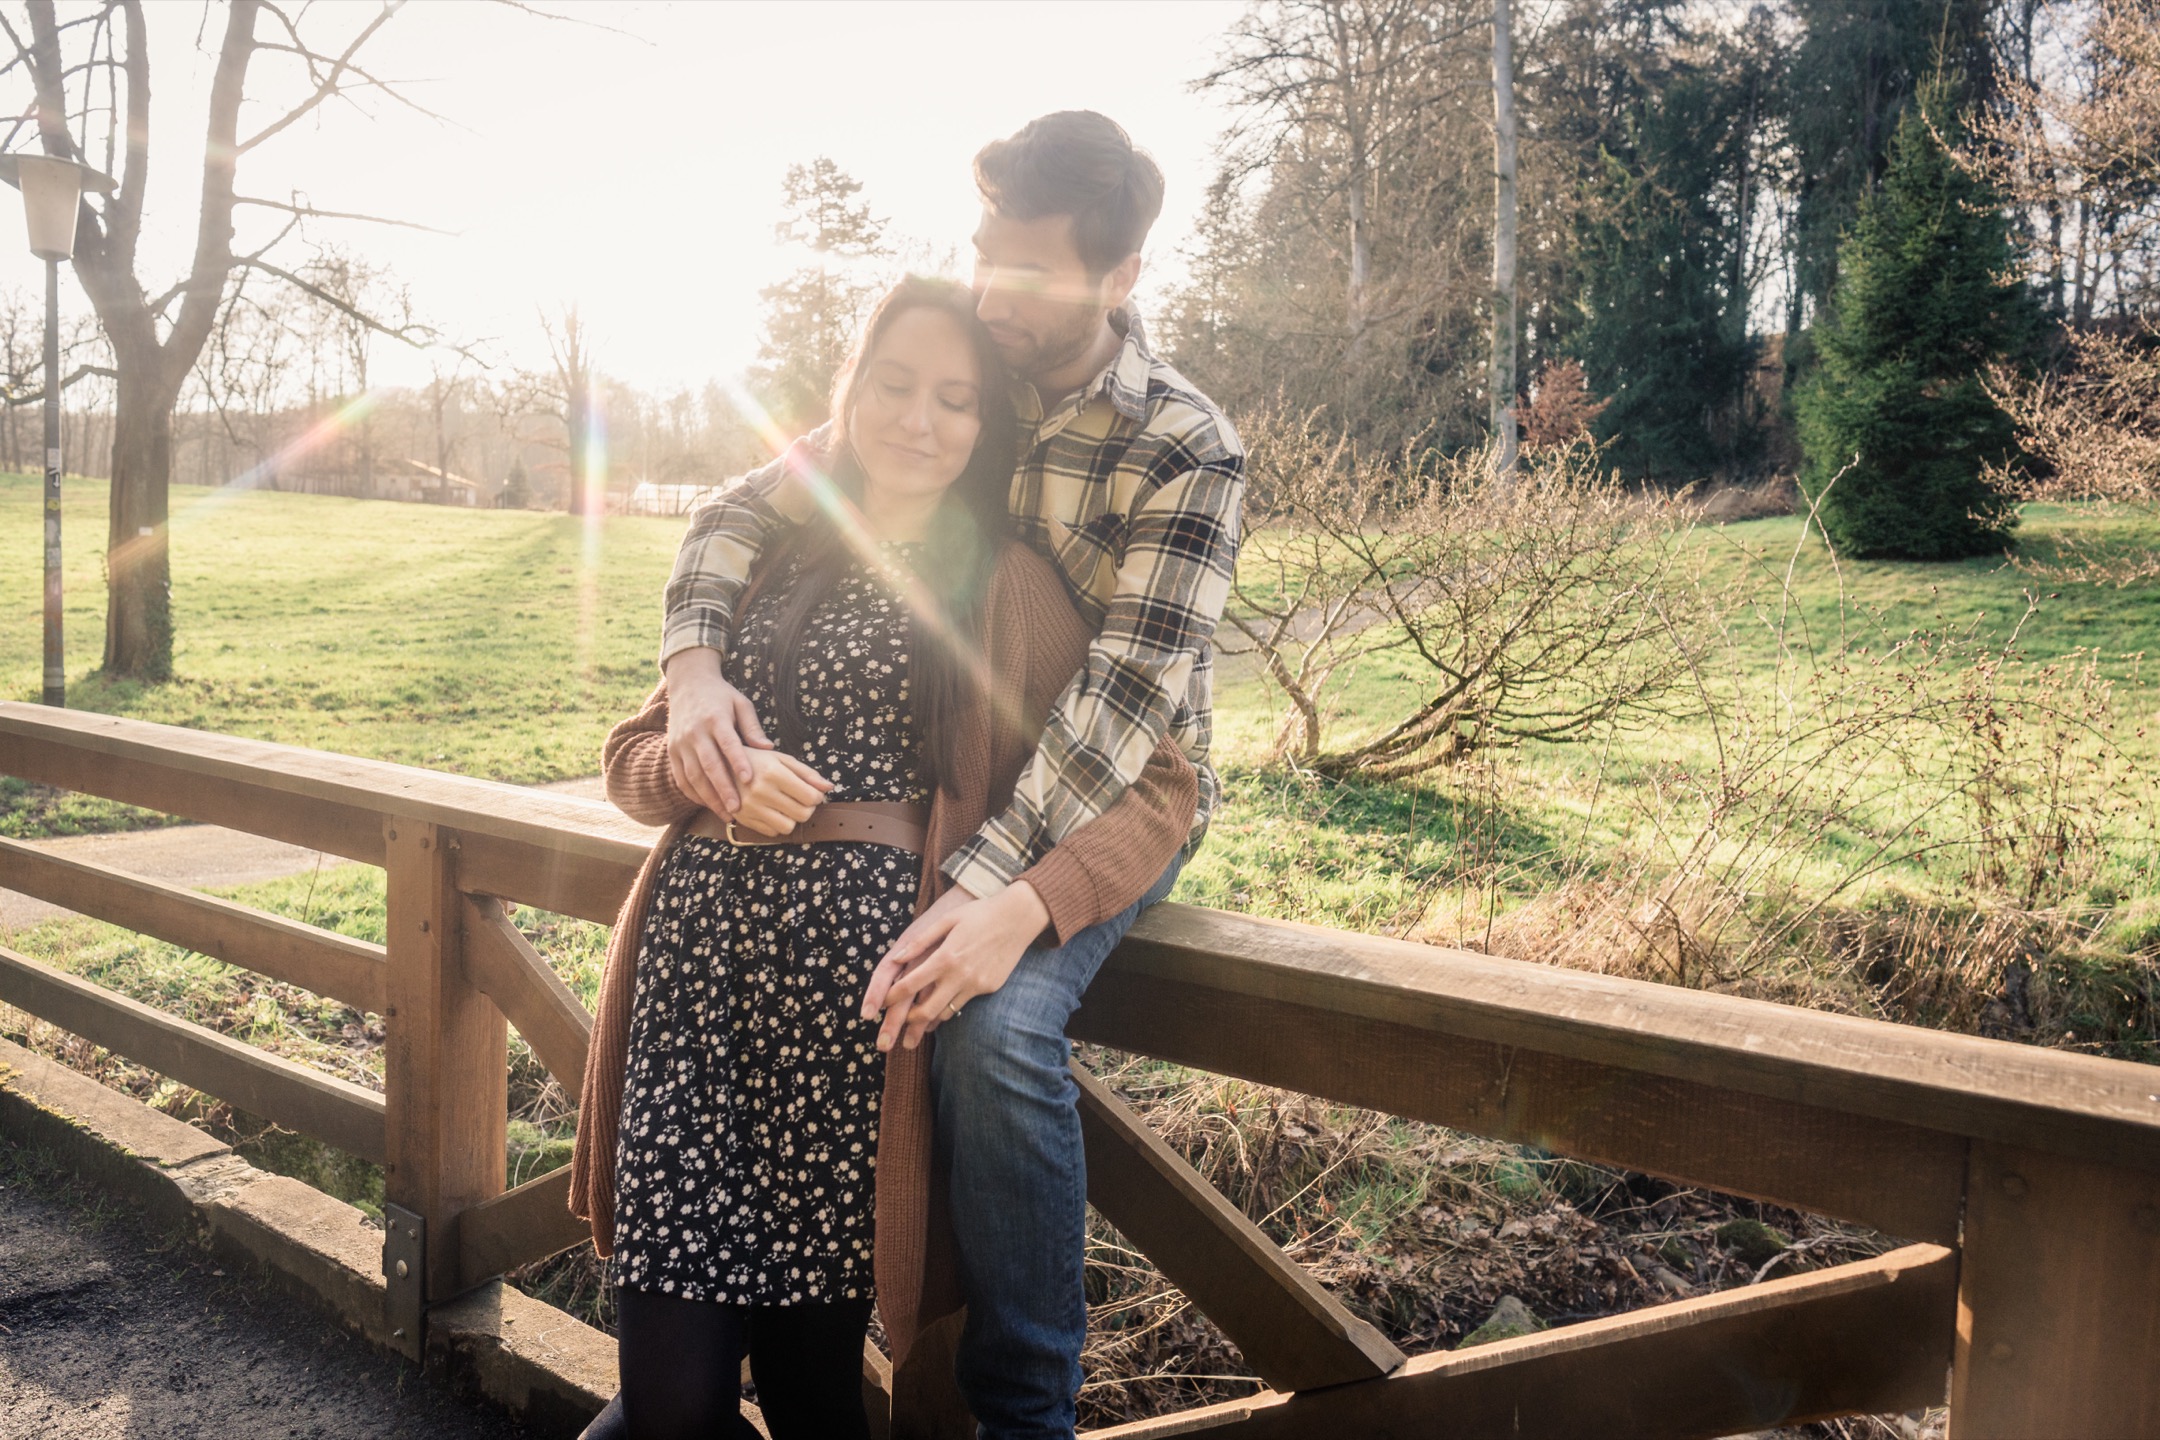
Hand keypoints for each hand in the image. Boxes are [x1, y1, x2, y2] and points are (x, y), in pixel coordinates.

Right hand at [665, 647, 773, 813]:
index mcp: (715, 718)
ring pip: (693, 775)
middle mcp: (694, 732)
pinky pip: (680, 777)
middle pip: (708, 764)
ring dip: (708, 797)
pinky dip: (693, 794)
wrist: (687, 684)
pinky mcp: (672, 751)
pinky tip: (708, 805)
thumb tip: (768, 749)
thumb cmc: (721, 696)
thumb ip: (753, 727)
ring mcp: (680, 743)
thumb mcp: (741, 703)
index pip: (727, 743)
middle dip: (723, 789)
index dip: (738, 762)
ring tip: (725, 814)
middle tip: (737, 809)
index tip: (749, 780)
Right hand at [733, 749, 832, 835]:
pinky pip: (771, 832)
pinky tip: (772, 811)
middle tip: (801, 800)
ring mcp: (750, 807)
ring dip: (792, 818)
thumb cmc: (756, 760)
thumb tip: (829, 787)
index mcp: (774, 772)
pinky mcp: (743, 819)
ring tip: (786, 806)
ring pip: (788, 827)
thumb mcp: (781, 759)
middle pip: (802, 814)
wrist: (719, 766)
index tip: (811, 792)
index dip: (817, 797)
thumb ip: (807, 773)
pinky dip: (777, 824)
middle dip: (807, 809)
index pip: (811, 797)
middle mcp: (761, 791)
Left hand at [861, 881, 1050, 1052]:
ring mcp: (976, 985)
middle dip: (908, 1020)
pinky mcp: (989, 988)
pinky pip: (964, 1004)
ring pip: (945, 1013)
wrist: (1018, 919)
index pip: (910, 984)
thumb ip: (921, 941)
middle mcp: (959, 975)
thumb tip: (897, 958)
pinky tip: (943, 1005)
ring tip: (917, 1020)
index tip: (882, 1003)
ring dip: (929, 1018)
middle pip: (926, 1010)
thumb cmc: (979, 914)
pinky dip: (950, 1007)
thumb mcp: (947, 920)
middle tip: (899, 1022)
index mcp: (945, 957)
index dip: (892, 997)